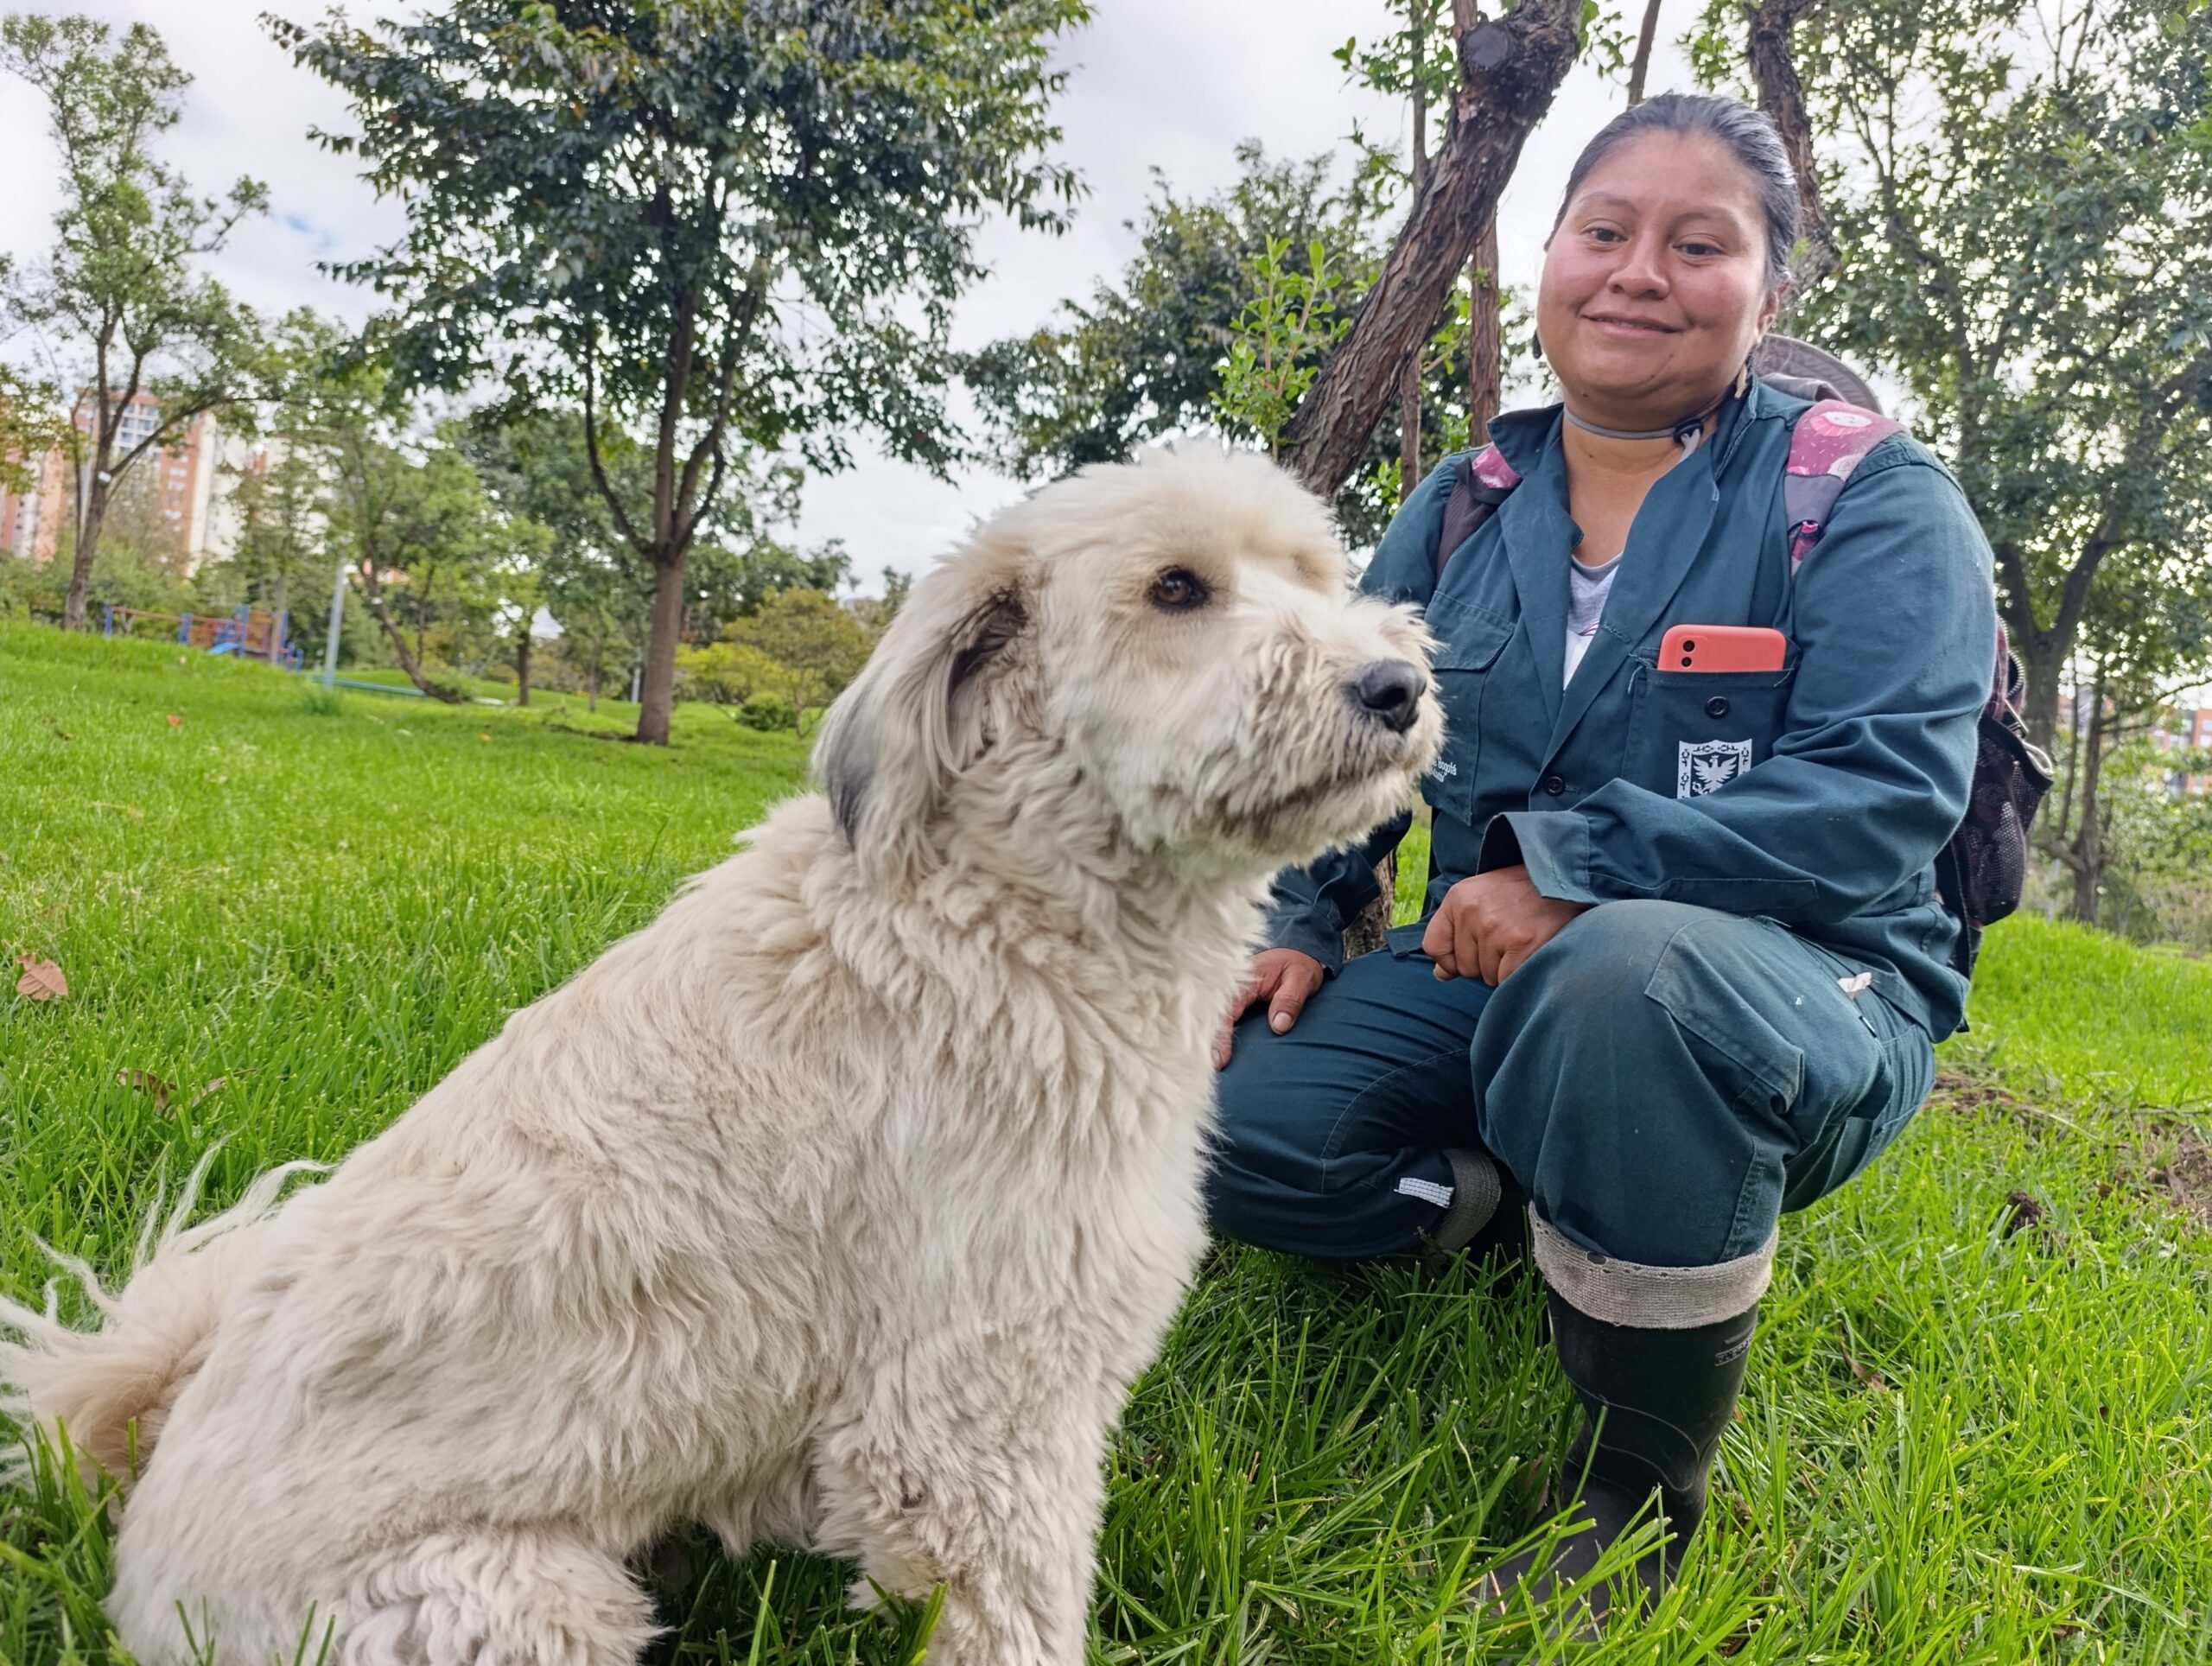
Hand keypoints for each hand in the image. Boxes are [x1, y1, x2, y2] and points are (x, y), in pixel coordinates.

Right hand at [1212, 947, 1325, 1069]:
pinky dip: (1213, 1036)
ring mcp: (1230, 994)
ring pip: (1212, 1019)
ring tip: (1202, 1069)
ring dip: (1207, 1041)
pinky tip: (1211, 1055)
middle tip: (1205, 1071)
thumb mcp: (1301, 978)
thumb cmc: (1299, 965)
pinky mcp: (1233, 1002)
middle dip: (1206, 1044)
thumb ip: (1290, 999)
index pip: (1227, 1010)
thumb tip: (1278, 1026)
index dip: (1220, 1036)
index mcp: (1244, 979)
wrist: (1299, 952)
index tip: (1218, 1059)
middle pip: (1211, 1017)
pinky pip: (1220, 1019)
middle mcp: (1231, 986)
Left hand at [1420, 867, 1591, 985]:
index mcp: (1458, 897)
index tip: (1474, 951)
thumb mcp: (1483, 898)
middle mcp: (1472, 910)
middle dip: (1485, 962)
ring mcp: (1495, 927)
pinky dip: (1519, 974)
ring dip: (1504, 968)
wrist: (1568, 881)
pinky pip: (1506, 981)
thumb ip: (1456, 933)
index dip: (1451, 959)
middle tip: (1510, 936)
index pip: (1433, 946)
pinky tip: (1532, 951)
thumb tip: (1441, 974)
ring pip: (1486, 976)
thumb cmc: (1525, 894)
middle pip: (1463, 967)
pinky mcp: (1521, 944)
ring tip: (1523, 939)